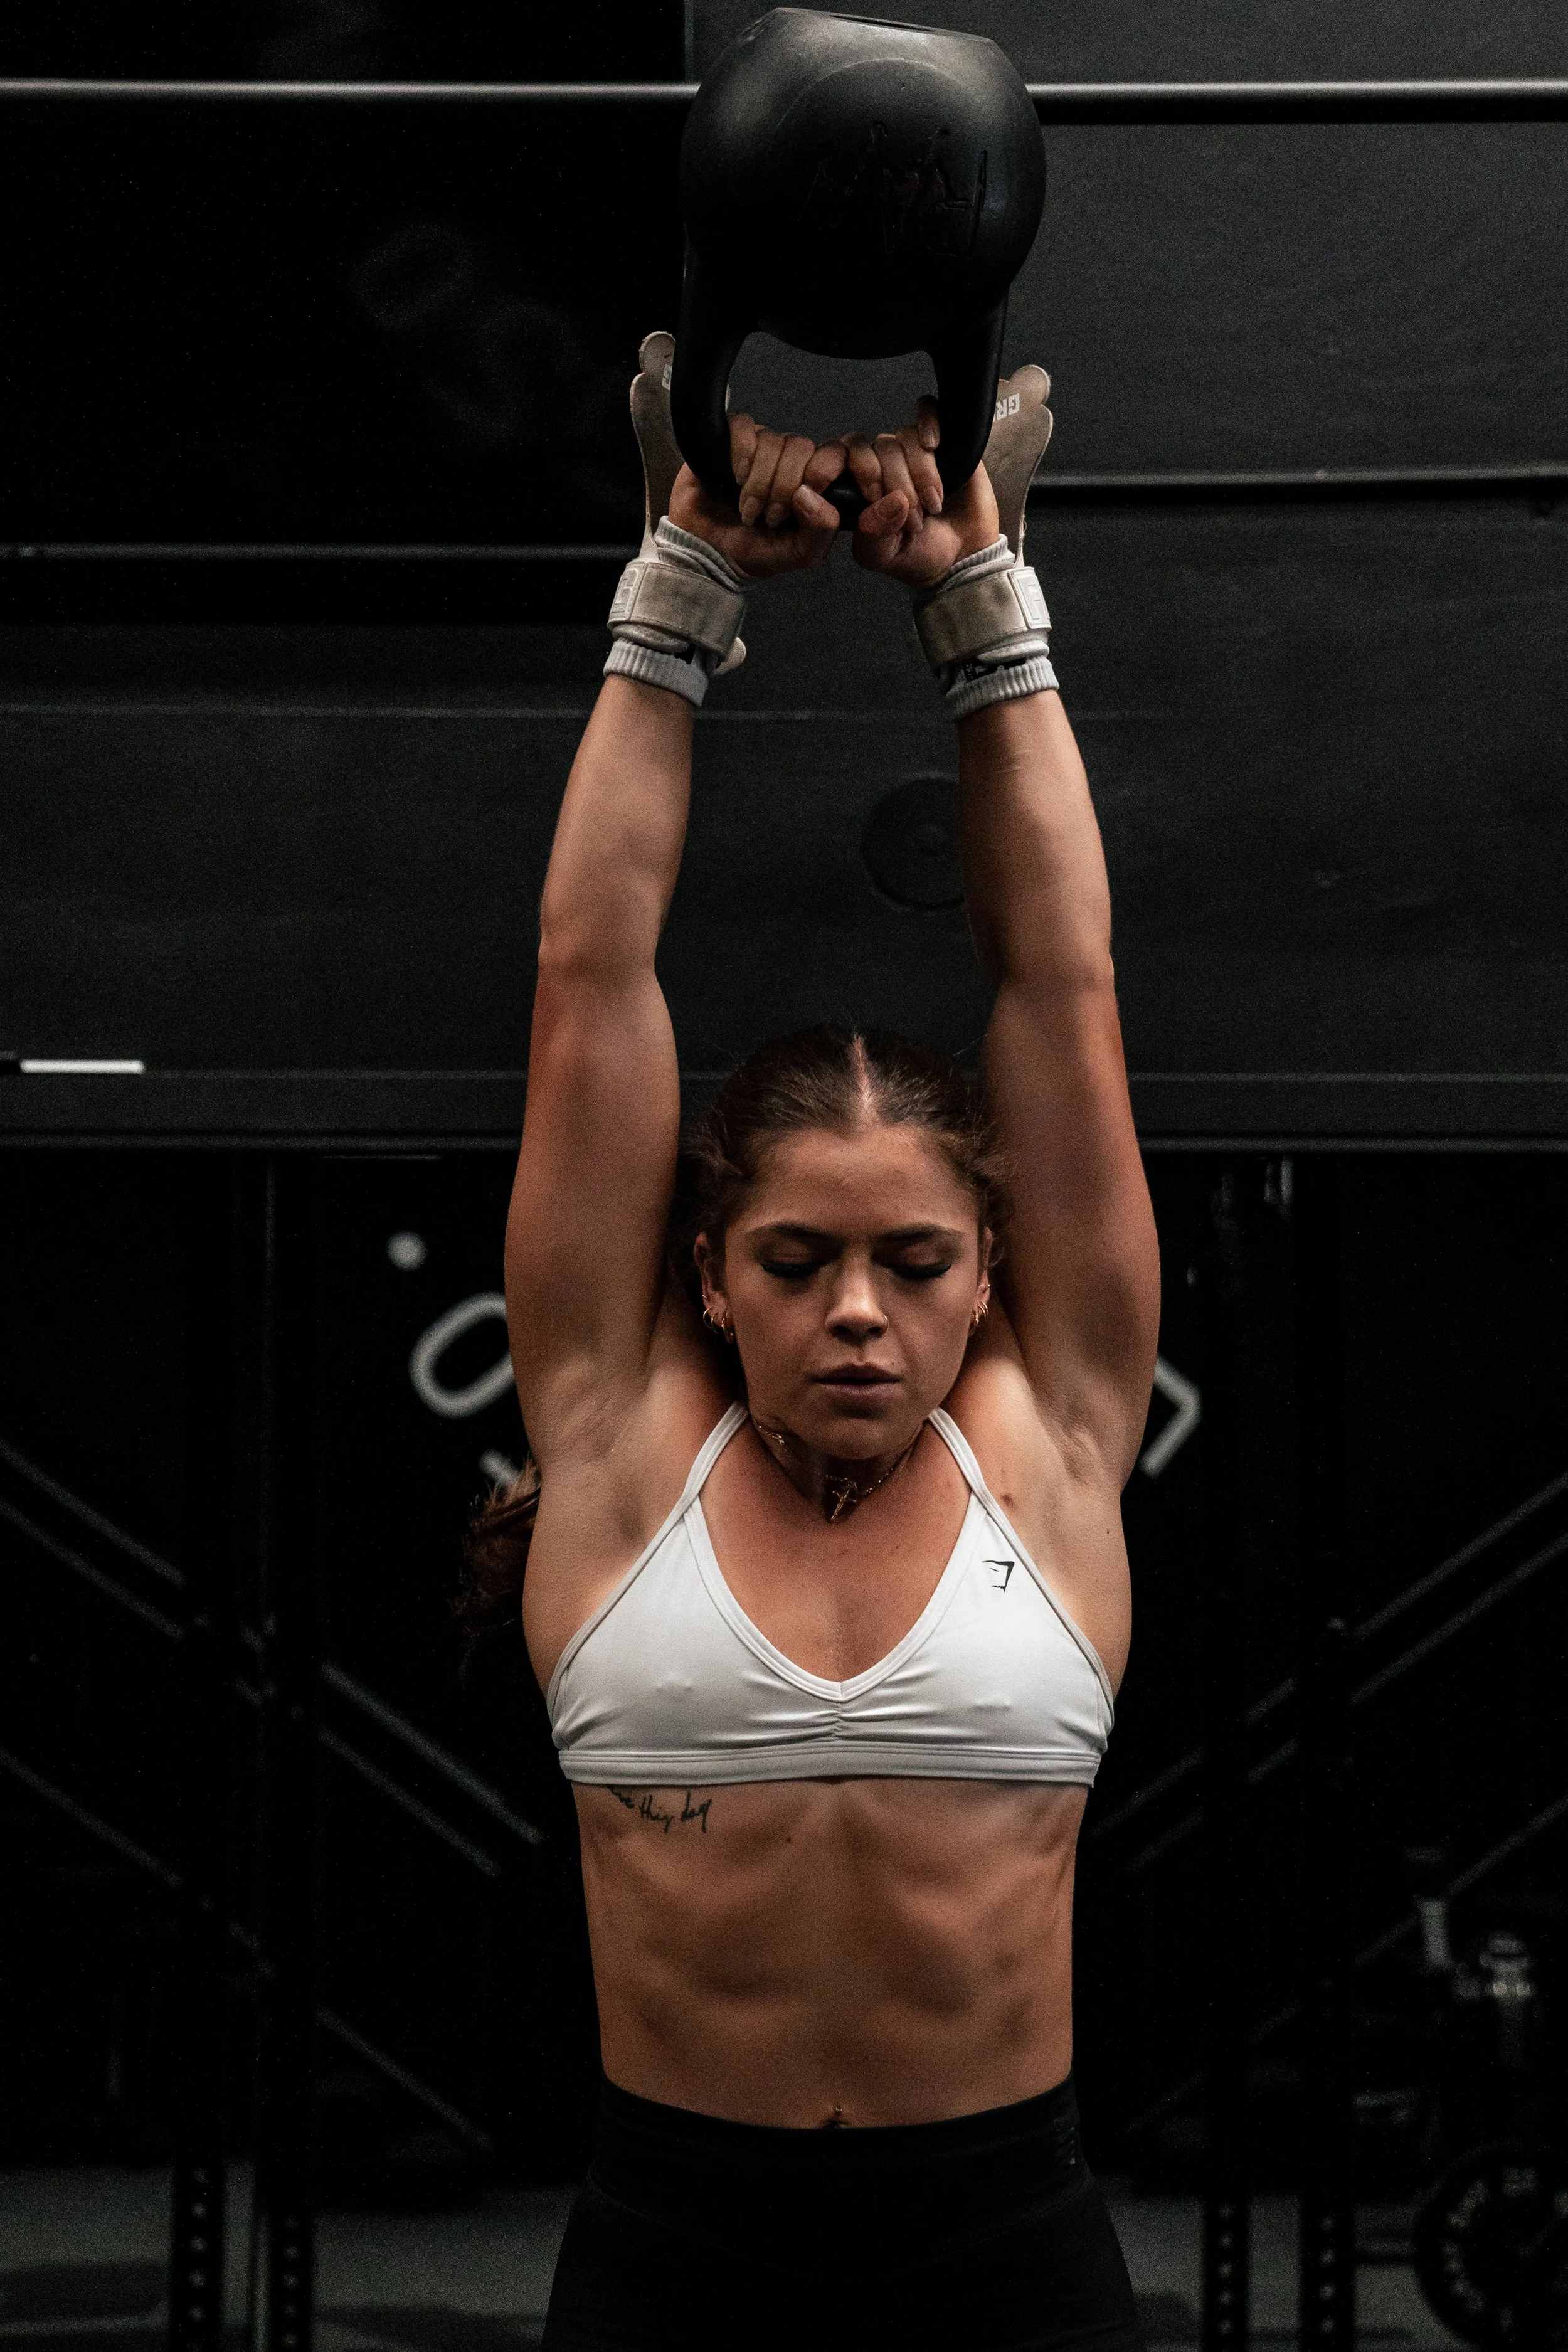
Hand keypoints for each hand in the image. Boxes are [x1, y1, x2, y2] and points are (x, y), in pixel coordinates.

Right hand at [667, 415, 846, 581]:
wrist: (711, 552)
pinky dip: (740, 452)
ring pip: (772, 439)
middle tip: (770, 517)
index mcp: (813, 481)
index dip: (823, 468)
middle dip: (784, 486)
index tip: (806, 494)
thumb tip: (810, 493)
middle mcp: (791, 460)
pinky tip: (734, 477)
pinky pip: (743, 426)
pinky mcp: (732, 439)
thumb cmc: (757, 552)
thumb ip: (820, 530)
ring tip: (748, 510)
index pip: (834, 453)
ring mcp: (762, 447)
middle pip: (801, 446)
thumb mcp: (799, 554)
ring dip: (759, 481)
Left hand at [842, 399, 999, 586]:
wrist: (964, 555)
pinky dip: (928, 423)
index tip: (878, 501)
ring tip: (934, 505)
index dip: (863, 473)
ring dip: (921, 473)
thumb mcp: (884, 556)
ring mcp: (910, 450)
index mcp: (859, 485)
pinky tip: (934, 446)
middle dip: (896, 483)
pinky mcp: (942, 439)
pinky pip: (926, 409)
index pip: (847, 456)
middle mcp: (881, 463)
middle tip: (913, 519)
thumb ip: (872, 534)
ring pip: (904, 437)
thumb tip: (884, 501)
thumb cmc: (919, 555)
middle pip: (878, 448)